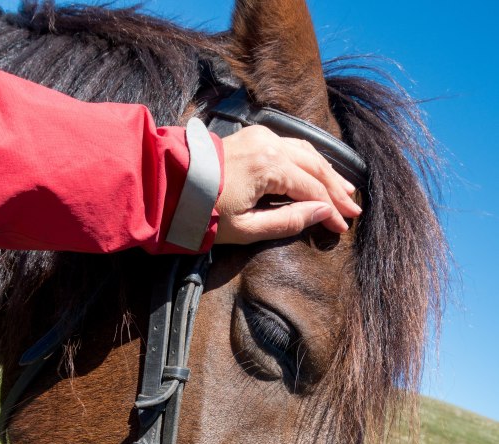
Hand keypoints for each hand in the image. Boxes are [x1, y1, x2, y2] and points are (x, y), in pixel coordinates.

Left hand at [214, 125, 360, 244]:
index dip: (330, 209)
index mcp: (270, 166)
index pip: (312, 190)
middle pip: (314, 167)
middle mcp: (270, 144)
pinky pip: (291, 146)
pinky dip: (309, 161)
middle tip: (354, 209)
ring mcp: (261, 136)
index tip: (342, 227)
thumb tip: (323, 213)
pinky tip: (318, 171)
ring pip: (305, 152)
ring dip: (326, 172)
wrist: (168, 187)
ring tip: (344, 190)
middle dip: (336, 189)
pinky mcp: (253, 137)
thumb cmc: (203, 213)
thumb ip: (288, 221)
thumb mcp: (247, 228)